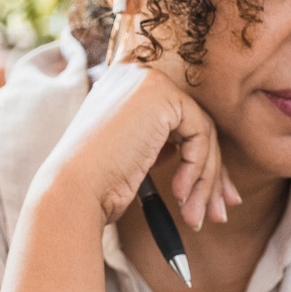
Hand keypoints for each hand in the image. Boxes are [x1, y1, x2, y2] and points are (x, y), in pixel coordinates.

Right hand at [35, 61, 238, 229]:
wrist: (72, 192)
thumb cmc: (95, 186)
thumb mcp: (135, 156)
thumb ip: (166, 145)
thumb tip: (209, 160)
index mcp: (125, 86)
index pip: (177, 117)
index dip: (200, 159)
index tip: (214, 197)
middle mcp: (135, 73)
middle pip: (194, 123)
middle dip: (212, 174)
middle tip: (219, 212)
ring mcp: (148, 80)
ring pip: (202, 132)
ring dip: (206, 180)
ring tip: (197, 217)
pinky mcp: (160, 94)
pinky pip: (200, 134)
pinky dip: (198, 170)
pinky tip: (180, 196)